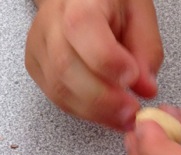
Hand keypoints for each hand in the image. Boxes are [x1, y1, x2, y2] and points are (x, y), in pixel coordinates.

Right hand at [25, 0, 163, 130]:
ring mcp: (37, 49)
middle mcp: (49, 24)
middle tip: (129, 111)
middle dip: (101, 98)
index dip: (106, 60)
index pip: (82, 29)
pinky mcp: (34, 68)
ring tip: (120, 117)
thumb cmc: (107, 2)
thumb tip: (145, 88)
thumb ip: (145, 48)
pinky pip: (55, 98)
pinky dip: (82, 110)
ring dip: (92, 111)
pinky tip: (103, 113)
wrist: (75, 0)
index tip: (131, 79)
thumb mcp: (139, 13)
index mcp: (78, 1)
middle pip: (64, 68)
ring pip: (57, 90)